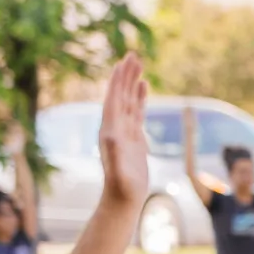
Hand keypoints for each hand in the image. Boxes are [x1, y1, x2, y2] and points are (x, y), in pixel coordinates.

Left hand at [97, 54, 149, 208]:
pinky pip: (136, 111)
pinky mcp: (133, 137)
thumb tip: (114, 136)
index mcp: (110, 130)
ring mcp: (123, 131)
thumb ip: (117, 154)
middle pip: (120, 95)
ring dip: (132, 82)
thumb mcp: (120, 171)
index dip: (118, 81)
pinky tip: (143, 86)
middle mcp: (114, 127)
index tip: (123, 63)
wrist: (123, 198)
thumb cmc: (123, 187)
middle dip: (125, 75)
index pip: (114, 100)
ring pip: (128, 100)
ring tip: (138, 64)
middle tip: (133, 55)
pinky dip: (139, 97)